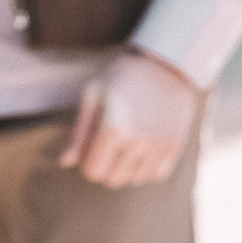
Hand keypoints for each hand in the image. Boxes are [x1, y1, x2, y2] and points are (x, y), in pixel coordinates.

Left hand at [61, 48, 202, 187]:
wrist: (166, 62)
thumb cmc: (122, 76)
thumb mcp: (94, 95)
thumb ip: (79, 133)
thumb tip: (65, 163)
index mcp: (114, 128)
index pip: (93, 172)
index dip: (89, 161)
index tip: (93, 144)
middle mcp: (139, 140)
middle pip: (113, 180)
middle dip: (107, 165)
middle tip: (110, 143)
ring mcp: (160, 144)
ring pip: (135, 180)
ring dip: (127, 167)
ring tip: (129, 142)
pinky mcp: (176, 145)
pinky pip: (156, 175)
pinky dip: (148, 167)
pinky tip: (145, 146)